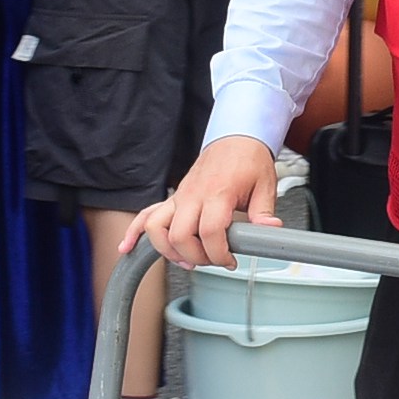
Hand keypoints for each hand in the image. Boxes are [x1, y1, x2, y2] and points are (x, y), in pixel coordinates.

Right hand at [132, 135, 282, 273]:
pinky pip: (146, 214)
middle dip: (195, 256)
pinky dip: (134, 232)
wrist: (235, 138)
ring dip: (166, 249)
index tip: (230, 260)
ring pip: (156, 227)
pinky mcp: (174, 198)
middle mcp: (194, 195)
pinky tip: (127, 247)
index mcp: (218, 193)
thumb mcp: (265, 185)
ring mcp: (180, 197)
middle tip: (213, 259)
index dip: (219, 254)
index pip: (210, 232)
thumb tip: (272, 230)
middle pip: (180, 235)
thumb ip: (264, 212)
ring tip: (185, 260)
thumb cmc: (248, 159)